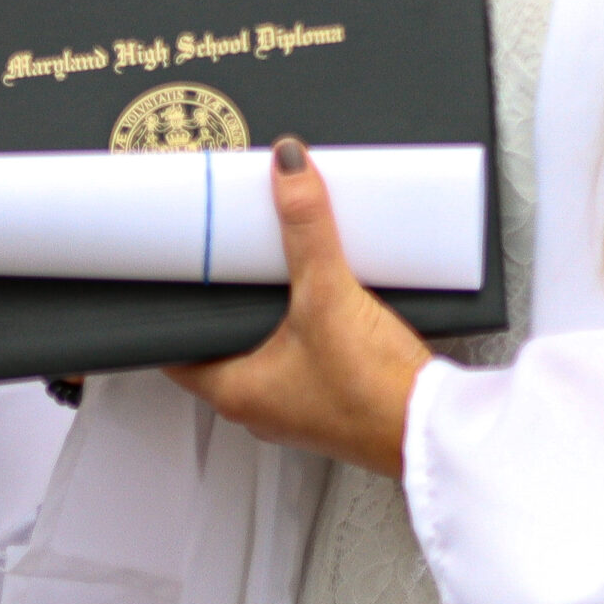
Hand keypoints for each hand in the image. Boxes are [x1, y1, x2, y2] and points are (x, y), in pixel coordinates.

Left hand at [166, 140, 429, 478]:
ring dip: (271, 314)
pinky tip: (327, 302)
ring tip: (279, 271)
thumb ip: (307, 229)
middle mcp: (259, 404)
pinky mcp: (330, 398)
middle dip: (229, 301)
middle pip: (223, 341)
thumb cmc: (372, 395)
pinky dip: (305, 327)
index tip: (173, 271)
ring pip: (264, 349)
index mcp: (234, 389)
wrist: (430, 431)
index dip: (172, 308)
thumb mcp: (330, 296)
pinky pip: (301, 355)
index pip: (174, 348)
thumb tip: (288, 172)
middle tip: (229, 258)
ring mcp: (295, 405)